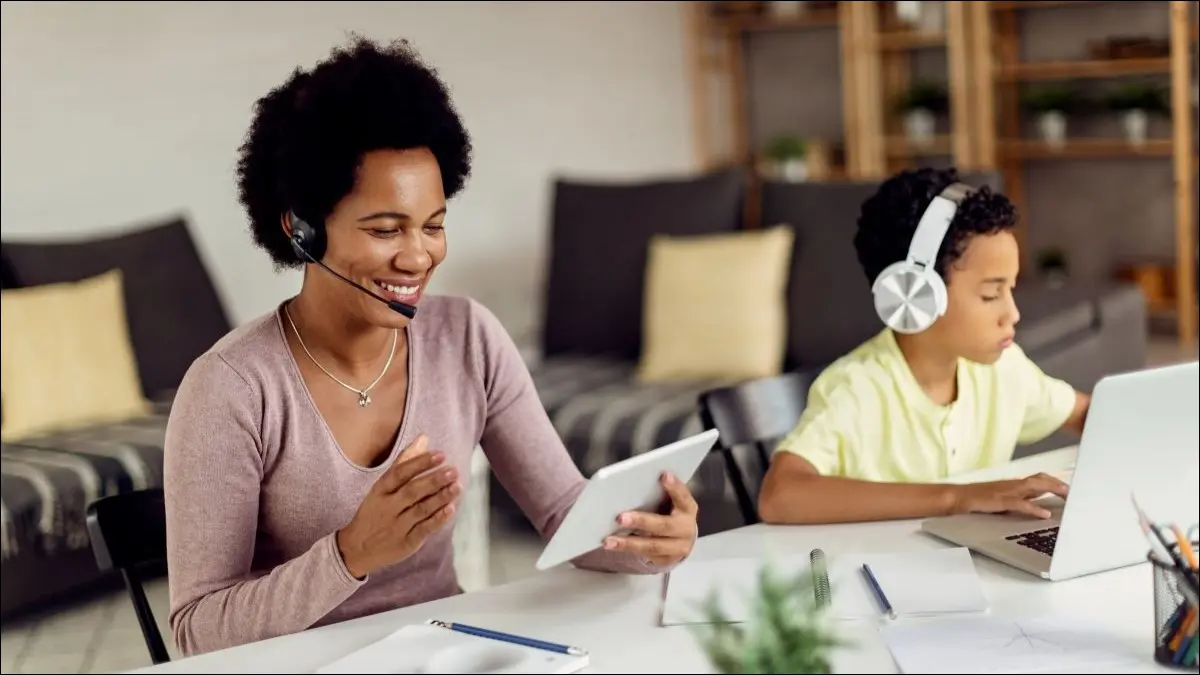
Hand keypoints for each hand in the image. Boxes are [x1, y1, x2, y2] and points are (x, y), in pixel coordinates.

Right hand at [336, 435, 460, 578]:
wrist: (357, 549)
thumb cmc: (376, 511)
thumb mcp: (383, 486)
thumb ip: (404, 462)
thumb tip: (424, 437)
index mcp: (381, 490)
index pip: (400, 473)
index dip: (420, 463)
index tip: (440, 454)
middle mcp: (388, 507)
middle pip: (412, 491)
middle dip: (434, 480)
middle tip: (453, 470)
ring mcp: (397, 526)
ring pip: (420, 510)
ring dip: (440, 498)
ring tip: (457, 486)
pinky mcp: (406, 542)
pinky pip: (423, 529)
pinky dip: (437, 519)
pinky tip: (450, 509)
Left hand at [602, 473, 698, 566]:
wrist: (681, 539)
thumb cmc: (670, 512)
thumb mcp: (671, 502)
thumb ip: (659, 494)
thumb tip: (632, 487)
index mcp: (688, 509)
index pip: (683, 496)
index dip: (675, 487)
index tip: (663, 476)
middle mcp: (686, 529)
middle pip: (664, 526)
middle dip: (641, 521)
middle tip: (620, 518)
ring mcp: (678, 547)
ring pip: (652, 546)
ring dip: (628, 543)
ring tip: (608, 540)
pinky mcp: (666, 560)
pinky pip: (646, 556)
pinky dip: (628, 550)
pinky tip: (613, 545)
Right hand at [950, 472, 1069, 519]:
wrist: (956, 497)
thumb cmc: (977, 500)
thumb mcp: (1002, 499)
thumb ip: (1019, 500)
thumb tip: (1038, 506)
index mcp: (1013, 485)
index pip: (1040, 478)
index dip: (1056, 481)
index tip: (1071, 488)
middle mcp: (1012, 485)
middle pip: (1041, 478)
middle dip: (1059, 484)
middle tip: (1075, 492)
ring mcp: (1006, 491)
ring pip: (1034, 485)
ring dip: (1052, 489)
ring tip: (1067, 496)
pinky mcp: (999, 501)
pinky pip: (1020, 503)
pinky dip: (1034, 508)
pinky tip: (1045, 514)